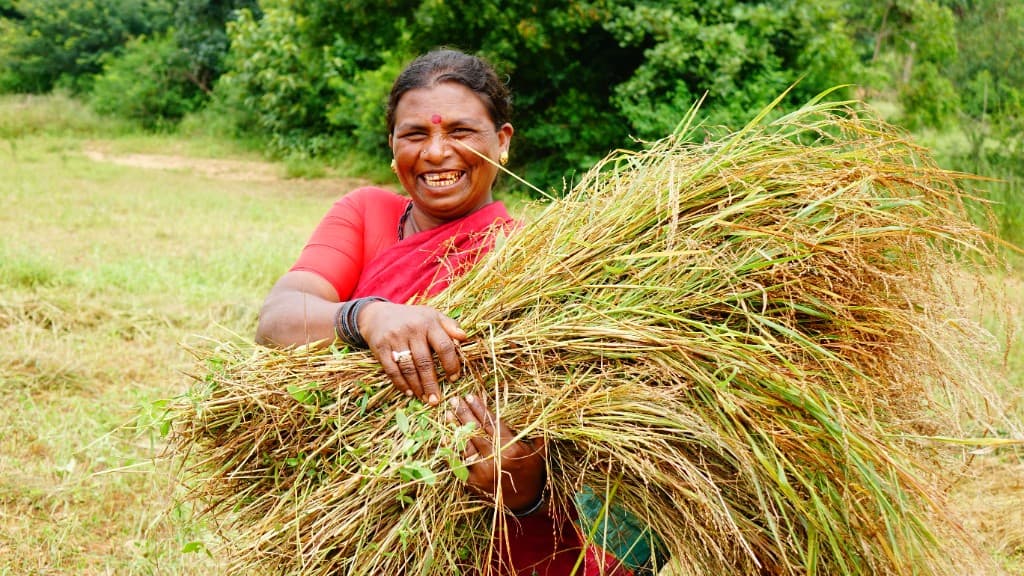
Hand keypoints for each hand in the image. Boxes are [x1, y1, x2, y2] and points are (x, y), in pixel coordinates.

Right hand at [359, 301, 466, 405]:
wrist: (378, 314)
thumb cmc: (412, 318)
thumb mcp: (432, 316)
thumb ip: (450, 326)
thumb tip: (465, 337)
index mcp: (429, 323)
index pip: (444, 346)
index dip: (451, 364)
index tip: (454, 378)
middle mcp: (412, 330)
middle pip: (424, 362)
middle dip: (431, 384)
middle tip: (437, 400)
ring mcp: (395, 339)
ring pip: (408, 368)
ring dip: (417, 387)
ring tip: (425, 399)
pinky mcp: (380, 347)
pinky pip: (392, 370)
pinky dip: (401, 384)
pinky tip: (409, 392)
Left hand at [447, 393, 546, 513]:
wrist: (526, 503)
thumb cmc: (533, 473)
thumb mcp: (538, 452)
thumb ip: (534, 433)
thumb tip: (537, 411)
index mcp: (512, 449)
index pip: (491, 423)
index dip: (480, 408)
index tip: (471, 396)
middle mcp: (495, 459)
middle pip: (475, 431)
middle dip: (464, 413)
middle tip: (455, 400)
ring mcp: (482, 472)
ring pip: (465, 445)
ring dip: (455, 428)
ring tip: (448, 414)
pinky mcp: (472, 483)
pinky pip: (459, 463)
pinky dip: (452, 450)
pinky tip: (446, 439)